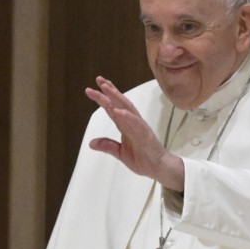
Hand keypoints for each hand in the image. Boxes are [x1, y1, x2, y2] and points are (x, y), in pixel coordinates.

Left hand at [85, 76, 184, 191]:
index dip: (104, 98)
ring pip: (127, 108)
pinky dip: (126, 116)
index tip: (93, 88)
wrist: (159, 169)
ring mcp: (140, 127)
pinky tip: (116, 110)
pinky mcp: (145, 134)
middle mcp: (133, 122)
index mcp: (126, 126)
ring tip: (106, 88)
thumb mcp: (120, 153)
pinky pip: (135, 123)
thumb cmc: (143, 159)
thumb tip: (91, 143)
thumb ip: (107, 146)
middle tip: (98, 79)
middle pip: (119, 103)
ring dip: (116, 97)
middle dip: (109, 91)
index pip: (114, 108)